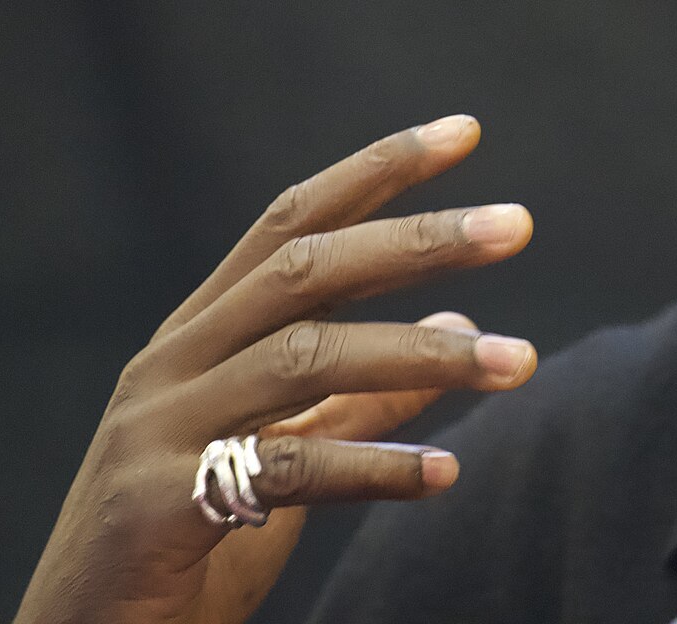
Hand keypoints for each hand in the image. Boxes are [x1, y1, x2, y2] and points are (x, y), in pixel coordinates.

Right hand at [17, 116, 537, 623]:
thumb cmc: (188, 544)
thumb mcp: (287, 456)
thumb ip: (362, 398)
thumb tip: (463, 334)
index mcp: (202, 333)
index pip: (293, 222)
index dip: (377, 170)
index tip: (465, 131)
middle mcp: (174, 361)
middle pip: (305, 268)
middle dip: (418, 239)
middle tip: (519, 223)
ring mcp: (158, 427)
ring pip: (304, 357)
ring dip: (423, 356)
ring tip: (518, 364)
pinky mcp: (157, 503)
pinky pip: (285, 469)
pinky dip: (373, 466)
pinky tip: (444, 474)